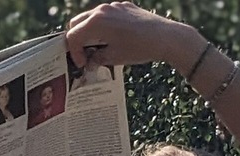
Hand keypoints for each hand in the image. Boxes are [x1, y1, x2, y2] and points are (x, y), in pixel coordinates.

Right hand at [65, 2, 200, 69]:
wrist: (166, 37)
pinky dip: (103, 27)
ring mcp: (114, 6)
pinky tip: (113, 39)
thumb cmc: (139, 48)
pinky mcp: (124, 7)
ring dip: (90, 32)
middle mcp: (102, 10)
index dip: (74, 53)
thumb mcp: (113, 58)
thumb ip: (96, 59)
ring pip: (91, 17)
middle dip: (77, 40)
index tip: (82, 64)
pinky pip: (107, 15)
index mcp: (96, 22)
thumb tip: (89, 62)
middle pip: (77, 23)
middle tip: (85, 54)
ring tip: (99, 48)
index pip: (73, 36)